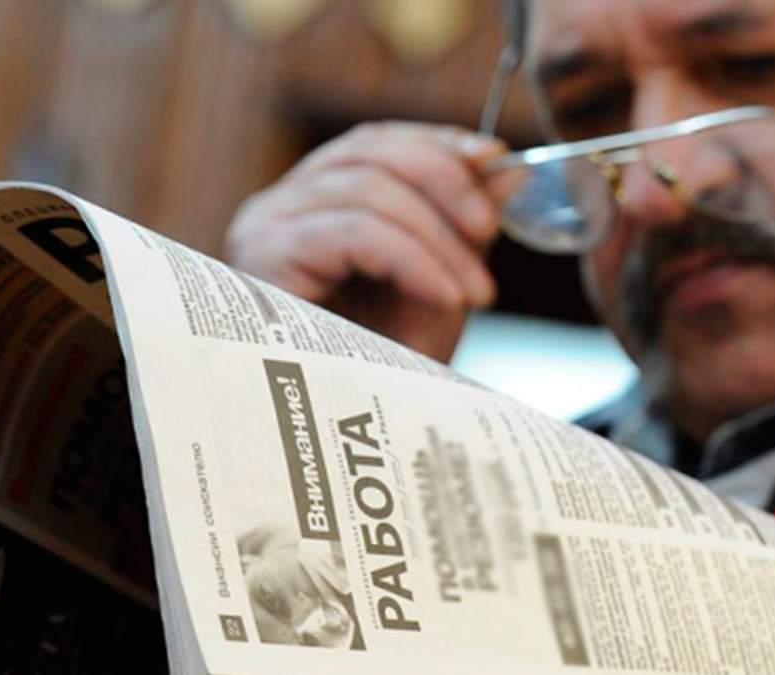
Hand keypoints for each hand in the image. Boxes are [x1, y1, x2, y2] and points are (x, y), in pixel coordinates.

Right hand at [225, 122, 504, 361]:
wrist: (347, 447)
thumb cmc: (382, 372)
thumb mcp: (439, 287)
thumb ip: (466, 227)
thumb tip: (508, 169)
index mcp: (316, 204)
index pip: (376, 144)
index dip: (437, 143)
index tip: (495, 159)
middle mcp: (281, 207)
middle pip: (371, 152)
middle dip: (445, 184)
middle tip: (491, 231)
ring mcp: (266, 228)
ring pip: (368, 189)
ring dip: (438, 237)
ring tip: (477, 290)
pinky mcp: (266, 258)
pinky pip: (353, 232)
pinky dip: (412, 258)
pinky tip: (445, 296)